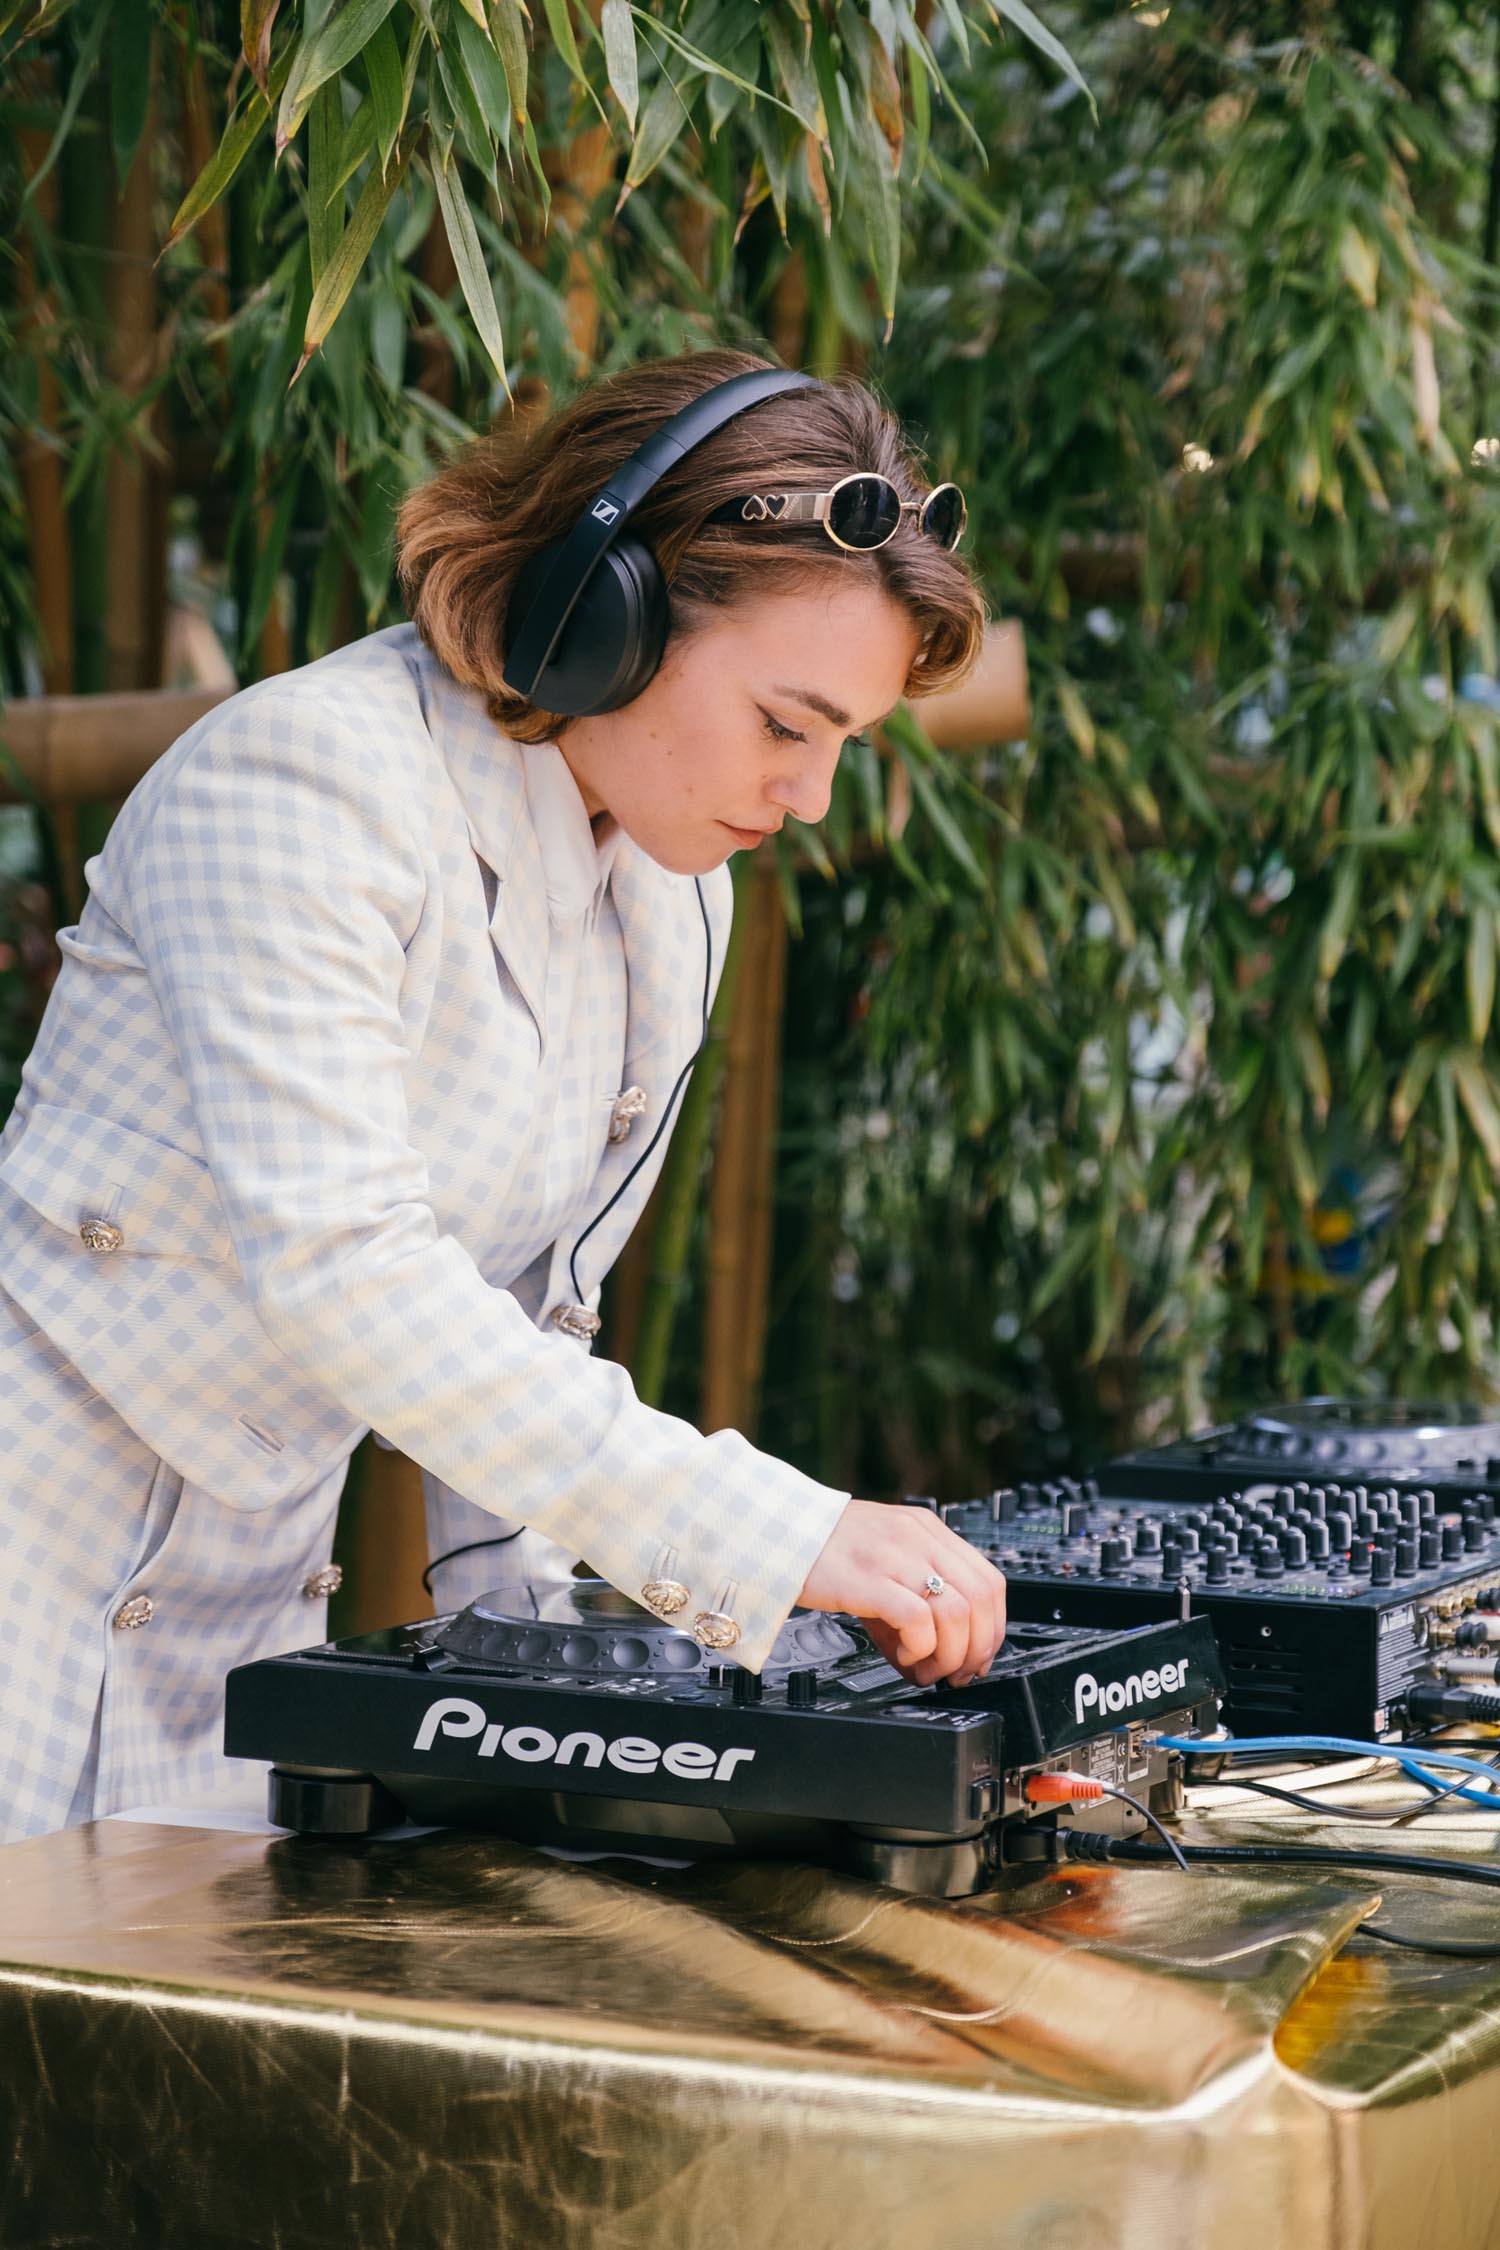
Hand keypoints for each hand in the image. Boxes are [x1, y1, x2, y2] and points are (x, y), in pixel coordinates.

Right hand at [796, 1498, 1006, 1686]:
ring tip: (924, 1667)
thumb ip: (912, 1605)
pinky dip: (919, 1647)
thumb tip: (931, 1663)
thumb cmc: (823, 1552)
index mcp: (927, 1531)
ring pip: (957, 1612)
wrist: (774, 1533)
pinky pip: (918, 1618)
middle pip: (982, 1599)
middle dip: (977, 1648)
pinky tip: (901, 1655)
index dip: (992, 1628)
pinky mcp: (868, 1578)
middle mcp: (918, 1538)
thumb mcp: (882, 1566)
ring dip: (949, 1653)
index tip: (978, 1656)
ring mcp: (895, 1556)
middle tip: (956, 1672)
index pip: (990, 1581)